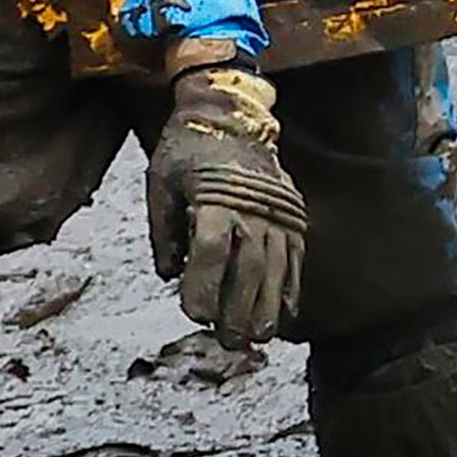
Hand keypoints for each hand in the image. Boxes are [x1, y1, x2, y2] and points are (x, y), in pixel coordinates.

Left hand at [142, 63, 308, 345]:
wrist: (232, 115)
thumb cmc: (187, 152)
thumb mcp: (160, 182)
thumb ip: (164, 231)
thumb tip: (169, 275)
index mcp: (214, 198)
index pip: (211, 251)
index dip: (203, 287)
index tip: (194, 316)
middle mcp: (252, 207)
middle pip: (249, 267)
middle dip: (239, 309)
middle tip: (228, 341)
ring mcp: (278, 212)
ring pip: (277, 268)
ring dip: (267, 307)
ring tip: (257, 338)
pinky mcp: (294, 217)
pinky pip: (296, 259)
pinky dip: (290, 290)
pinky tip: (282, 317)